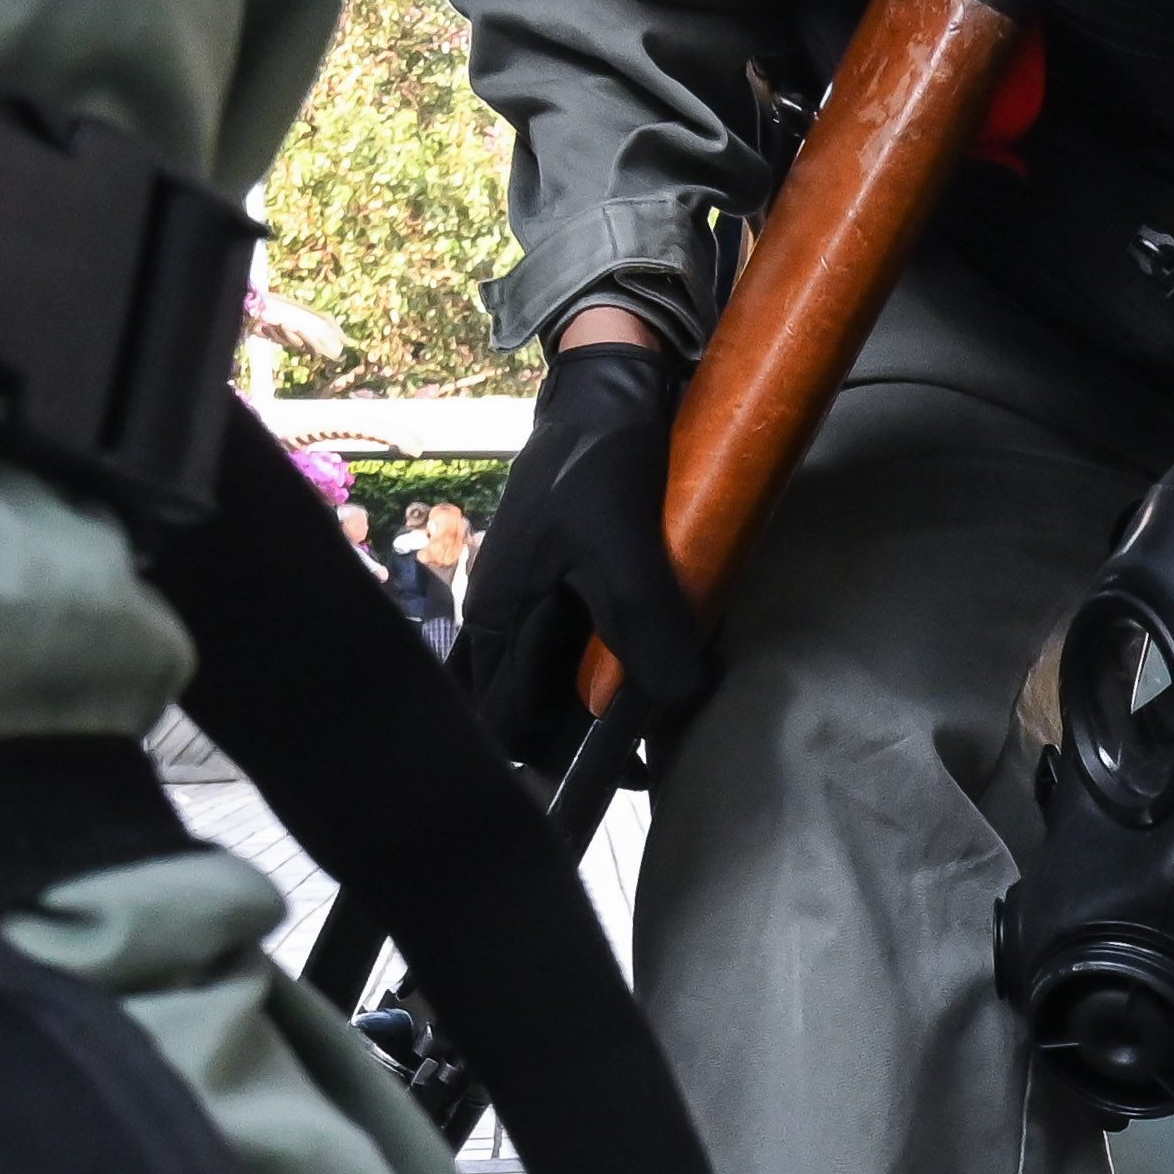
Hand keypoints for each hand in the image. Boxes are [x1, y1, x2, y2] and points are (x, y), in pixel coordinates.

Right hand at [451, 326, 710, 781]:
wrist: (612, 383)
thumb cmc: (600, 463)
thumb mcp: (623, 547)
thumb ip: (644, 625)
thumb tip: (674, 702)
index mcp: (499, 619)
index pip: (506, 723)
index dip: (547, 764)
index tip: (599, 790)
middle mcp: (507, 617)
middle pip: (527, 707)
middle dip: (572, 744)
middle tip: (635, 767)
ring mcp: (536, 597)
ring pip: (554, 678)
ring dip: (595, 706)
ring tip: (650, 731)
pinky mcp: (569, 576)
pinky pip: (580, 642)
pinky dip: (610, 666)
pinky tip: (654, 672)